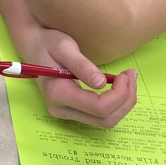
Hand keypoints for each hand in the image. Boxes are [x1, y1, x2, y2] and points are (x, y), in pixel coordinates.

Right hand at [23, 27, 137, 127]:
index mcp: (57, 94)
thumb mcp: (64, 46)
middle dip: (125, 101)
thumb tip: (101, 83)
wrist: (34, 46)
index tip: (125, 74)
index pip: (98, 107)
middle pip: (105, 120)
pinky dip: (115, 104)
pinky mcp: (72, 111)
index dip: (119, 94)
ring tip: (128, 80)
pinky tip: (119, 87)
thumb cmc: (48, 42)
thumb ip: (81, 65)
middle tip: (131, 76)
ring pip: (106, 122)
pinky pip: (100, 116)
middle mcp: (61, 110)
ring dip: (123, 104)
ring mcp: (66, 113)